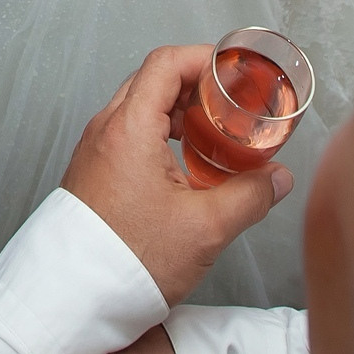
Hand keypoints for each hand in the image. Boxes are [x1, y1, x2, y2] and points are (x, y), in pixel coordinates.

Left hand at [61, 45, 293, 304]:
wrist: (77, 294)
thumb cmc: (127, 259)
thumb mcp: (205, 227)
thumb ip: (250, 196)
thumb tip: (276, 179)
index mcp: (129, 128)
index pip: (165, 63)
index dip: (204, 59)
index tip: (232, 72)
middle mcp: (106, 130)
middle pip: (153, 81)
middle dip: (196, 86)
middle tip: (229, 103)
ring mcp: (96, 150)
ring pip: (140, 108)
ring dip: (178, 112)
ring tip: (212, 135)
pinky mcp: (94, 172)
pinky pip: (129, 135)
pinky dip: (160, 135)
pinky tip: (185, 165)